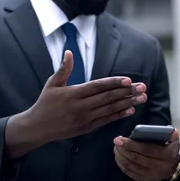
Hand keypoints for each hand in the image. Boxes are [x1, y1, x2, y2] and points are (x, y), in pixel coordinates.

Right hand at [25, 50, 147, 142]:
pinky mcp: (87, 128)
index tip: (128, 80)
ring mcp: (85, 118)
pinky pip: (106, 120)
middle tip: (142, 87)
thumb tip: (69, 52)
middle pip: (108, 98)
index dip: (114, 83)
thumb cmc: (45, 103)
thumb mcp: (52, 84)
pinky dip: (119, 115)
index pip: (98, 86)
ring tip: (142, 98)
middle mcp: (81, 106)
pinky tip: (130, 109)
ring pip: (110, 109)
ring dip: (128, 103)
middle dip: (127, 92)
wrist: (37, 127)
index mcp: (73, 93)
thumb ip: (64, 69)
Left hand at [113, 128, 179, 180]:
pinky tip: (118, 157)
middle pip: (136, 158)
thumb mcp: (174, 141)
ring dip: (120, 156)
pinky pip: (129, 172)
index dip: (131, 144)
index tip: (120, 139)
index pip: (146, 149)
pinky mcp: (144, 180)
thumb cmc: (169, 151)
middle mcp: (158, 167)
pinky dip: (121, 164)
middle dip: (123, 149)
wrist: (172, 169)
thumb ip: (172, 134)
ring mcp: (150, 176)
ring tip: (116, 148)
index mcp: (166, 155)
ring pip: (130, 166)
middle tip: (116, 142)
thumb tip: (170, 131)